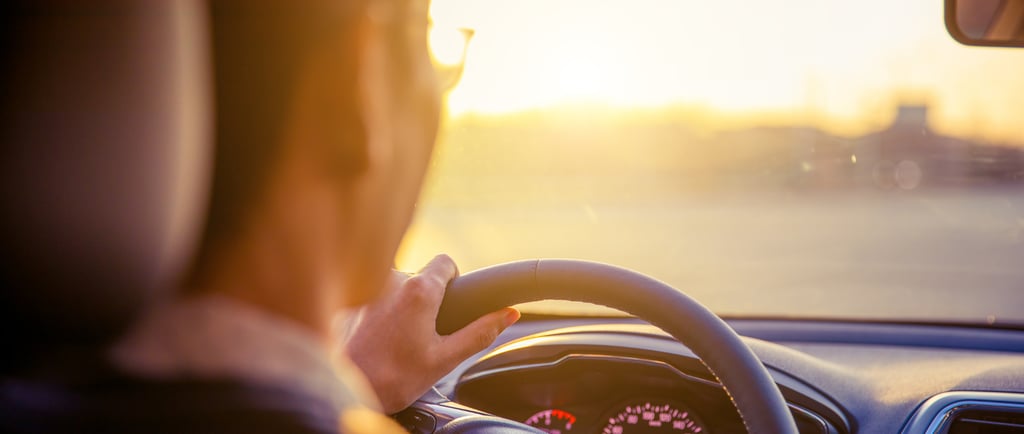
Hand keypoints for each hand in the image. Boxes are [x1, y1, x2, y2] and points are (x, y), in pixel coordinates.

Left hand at [341, 254, 519, 413]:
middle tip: (425, 334)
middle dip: (428, 299)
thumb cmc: (392, 378)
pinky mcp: (352, 300)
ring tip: (399, 340)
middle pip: (421, 276)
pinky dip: (383, 312)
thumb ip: (480, 333)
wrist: (345, 389)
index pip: (446, 262)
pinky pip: (376, 296)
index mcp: (418, 290)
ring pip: (398, 286)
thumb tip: (508, 314)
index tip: (451, 305)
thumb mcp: (445, 359)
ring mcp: (367, 289)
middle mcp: (391, 281)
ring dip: (404, 306)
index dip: (455, 281)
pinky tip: (379, 340)